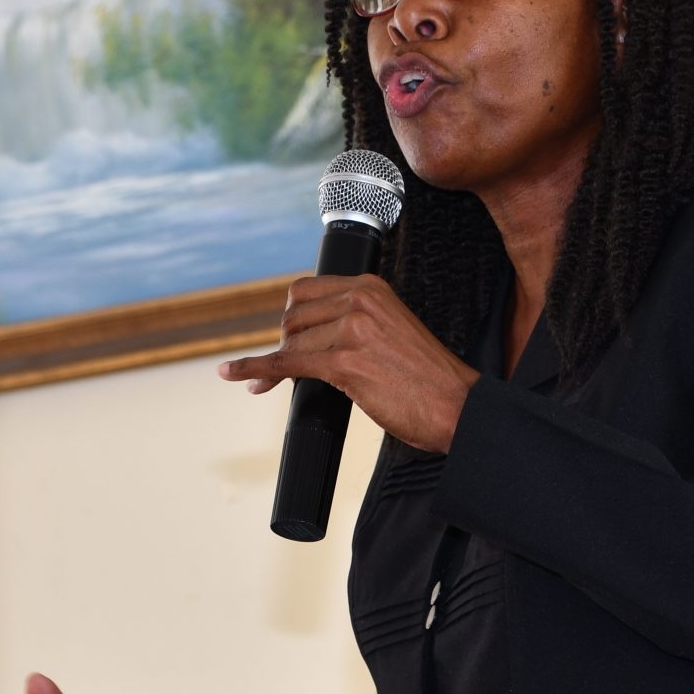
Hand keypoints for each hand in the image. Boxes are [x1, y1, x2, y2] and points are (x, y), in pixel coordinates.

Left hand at [218, 274, 481, 453]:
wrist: (457, 406)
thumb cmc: (427, 379)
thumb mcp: (392, 330)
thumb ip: (355, 322)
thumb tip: (312, 335)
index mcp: (370, 288)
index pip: (305, 291)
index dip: (291, 319)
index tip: (287, 339)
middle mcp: (359, 300)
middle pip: (292, 316)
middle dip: (286, 343)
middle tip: (293, 368)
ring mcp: (351, 329)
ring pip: (289, 343)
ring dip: (278, 366)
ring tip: (272, 382)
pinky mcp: (343, 362)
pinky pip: (285, 363)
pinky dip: (255, 369)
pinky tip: (236, 375)